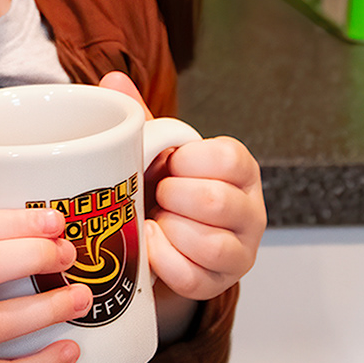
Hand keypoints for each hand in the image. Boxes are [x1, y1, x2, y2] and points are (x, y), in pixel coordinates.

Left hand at [97, 73, 265, 306]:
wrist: (166, 238)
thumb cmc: (165, 187)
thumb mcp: (157, 151)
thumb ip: (141, 119)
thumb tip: (112, 79)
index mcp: (241, 169)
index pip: (230, 157)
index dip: (189, 161)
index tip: (169, 163)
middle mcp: (251, 210)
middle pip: (217, 203)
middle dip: (174, 199)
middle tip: (157, 195)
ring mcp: (241, 251)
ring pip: (210, 244)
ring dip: (169, 231)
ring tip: (154, 222)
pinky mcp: (220, 283)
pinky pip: (193, 278)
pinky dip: (163, 262)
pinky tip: (150, 248)